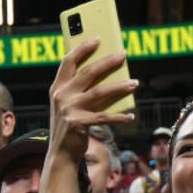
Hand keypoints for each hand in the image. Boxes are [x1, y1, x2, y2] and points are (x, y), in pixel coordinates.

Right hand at [48, 38, 137, 160]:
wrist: (60, 154)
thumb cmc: (69, 126)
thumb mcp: (68, 105)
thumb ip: (80, 90)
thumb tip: (108, 74)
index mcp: (57, 88)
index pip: (68, 61)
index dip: (83, 48)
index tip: (98, 38)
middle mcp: (62, 96)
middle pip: (88, 72)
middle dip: (108, 62)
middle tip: (123, 54)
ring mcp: (70, 110)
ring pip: (100, 92)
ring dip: (120, 86)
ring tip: (135, 83)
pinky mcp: (79, 124)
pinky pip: (104, 117)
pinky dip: (119, 117)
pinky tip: (130, 116)